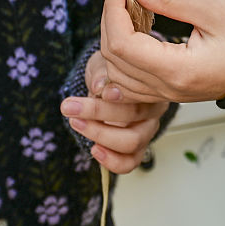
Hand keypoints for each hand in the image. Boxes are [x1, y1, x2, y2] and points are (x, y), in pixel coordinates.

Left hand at [60, 51, 169, 173]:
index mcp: (152, 87)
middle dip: (99, 113)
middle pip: (135, 117)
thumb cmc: (109, 72)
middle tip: (70, 107)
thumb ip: (104, 73)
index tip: (95, 90)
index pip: (138, 93)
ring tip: (76, 123)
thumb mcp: (105, 63)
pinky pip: (129, 162)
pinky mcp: (137, 149)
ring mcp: (147, 132)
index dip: (117, 95)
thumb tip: (100, 86)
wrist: (107, 84)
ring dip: (100, 135)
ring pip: (132, 143)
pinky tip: (94, 150)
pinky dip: (112, 161)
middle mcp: (154, 111)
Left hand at [97, 0, 224, 103]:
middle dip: (109, 19)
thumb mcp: (214, 10)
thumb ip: (170, 0)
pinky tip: (134, 31)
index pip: (122, 44)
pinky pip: (131, 82)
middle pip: (113, 59)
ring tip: (127, 7)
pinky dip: (122, 57)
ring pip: (116, 74)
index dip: (112, 9)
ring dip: (113, 38)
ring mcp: (169, 94)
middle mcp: (168, 88)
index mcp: (178, 70)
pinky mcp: (171, 91)